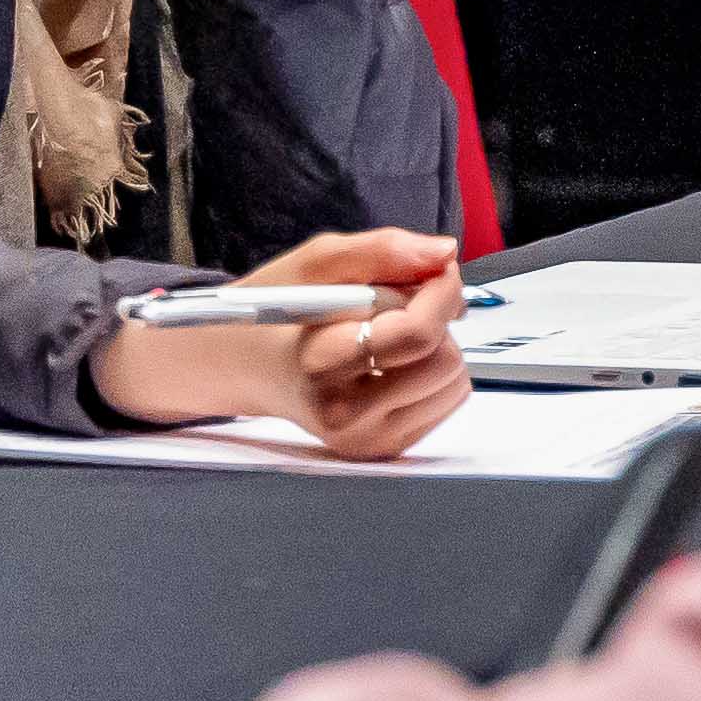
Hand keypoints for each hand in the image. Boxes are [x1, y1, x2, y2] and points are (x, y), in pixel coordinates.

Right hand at [245, 228, 471, 458]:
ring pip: (453, 383)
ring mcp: (366, 438)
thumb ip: (383, 251)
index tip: (439, 270)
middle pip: (442, 360)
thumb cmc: (279, 313)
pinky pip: (446, 404)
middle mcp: (345, 412)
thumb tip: (444, 253)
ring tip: (394, 335)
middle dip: (437, 320)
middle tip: (404, 304)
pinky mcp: (383, 448)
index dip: (441, 293)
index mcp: (321, 363)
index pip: (415, 334)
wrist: (247, 368)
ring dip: (438, 347)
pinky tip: (396, 362)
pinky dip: (433, 374)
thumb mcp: (317, 262)